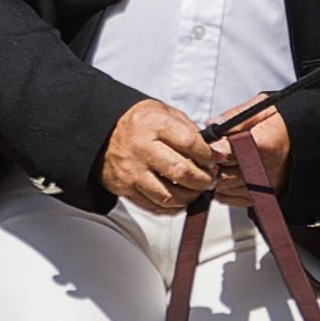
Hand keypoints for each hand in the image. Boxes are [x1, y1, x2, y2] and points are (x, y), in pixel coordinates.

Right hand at [100, 99, 220, 210]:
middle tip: (209, 179)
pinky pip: (154, 206)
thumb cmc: (138, 123)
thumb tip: (214, 150)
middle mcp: (141, 149)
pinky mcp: (125, 188)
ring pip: (169, 196)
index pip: (191, 143)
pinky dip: (172, 208)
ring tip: (196, 190)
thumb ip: (189, 129)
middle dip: (203, 179)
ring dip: (190, 197)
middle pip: (182, 172)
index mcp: (154, 125)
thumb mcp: (164, 113)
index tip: (216, 158)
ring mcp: (132, 171)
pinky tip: (180, 200)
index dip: (209, 154)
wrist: (103, 132)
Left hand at [208, 100, 291, 203]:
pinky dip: (226, 192)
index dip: (211, 148)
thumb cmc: (288, 121)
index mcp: (262, 144)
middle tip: (208, 155)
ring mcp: (266, 185)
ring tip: (217, 165)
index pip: (223, 152)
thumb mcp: (263, 107)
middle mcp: (264, 169)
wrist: (313, 138)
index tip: (209, 142)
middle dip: (210, 165)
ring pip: (225, 189)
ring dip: (216, 179)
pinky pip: (236, 199)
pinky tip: (226, 178)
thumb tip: (212, 125)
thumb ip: (236, 116)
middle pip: (221, 174)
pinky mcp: (267, 194)